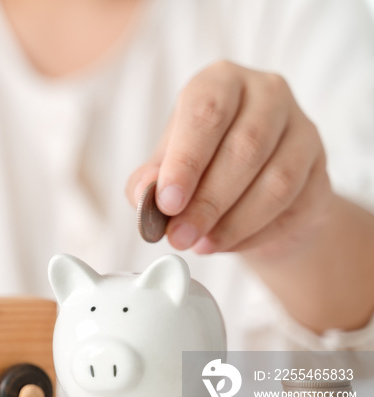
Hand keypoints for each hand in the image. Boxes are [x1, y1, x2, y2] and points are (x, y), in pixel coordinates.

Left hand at [126, 61, 334, 258]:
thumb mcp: (167, 167)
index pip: (207, 112)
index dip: (186, 160)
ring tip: (200, 244)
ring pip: (276, 181)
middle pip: (244, 147)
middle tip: (179, 236)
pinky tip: (225, 244)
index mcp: (221, 82)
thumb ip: (150, 178)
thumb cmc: (201, 168)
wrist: (251, 192)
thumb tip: (144, 195)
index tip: (167, 202)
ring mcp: (303, 130)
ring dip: (233, 222)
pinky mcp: (321, 170)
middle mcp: (267, 94)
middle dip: (207, 201)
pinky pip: (293, 207)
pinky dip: (254, 233)